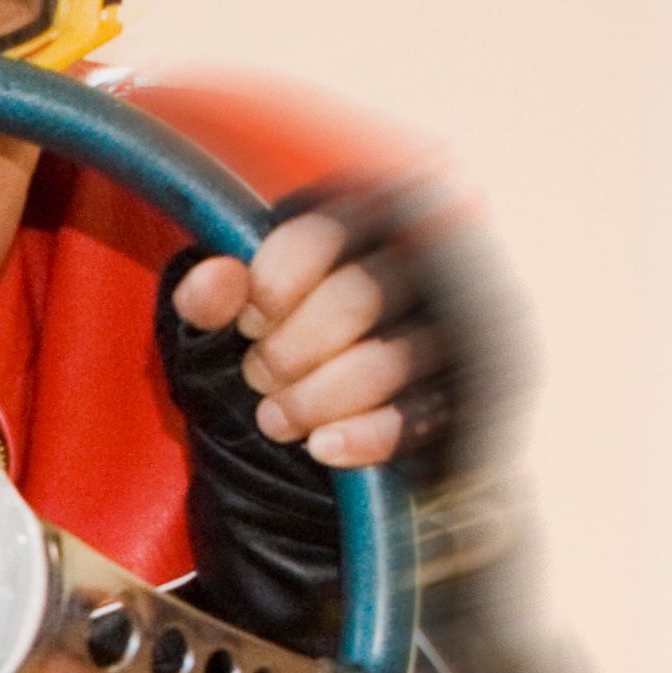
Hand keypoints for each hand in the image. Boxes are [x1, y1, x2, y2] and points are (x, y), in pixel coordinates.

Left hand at [170, 209, 419, 469]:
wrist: (313, 403)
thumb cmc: (274, 341)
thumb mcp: (233, 315)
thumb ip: (213, 294)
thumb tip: (213, 284)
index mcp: (357, 226)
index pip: (321, 236)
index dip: (272, 286)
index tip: (248, 323)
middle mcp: (413, 265)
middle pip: (355, 300)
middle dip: (288, 352)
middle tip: (258, 377)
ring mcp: (444, 329)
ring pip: (386, 361)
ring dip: (314, 400)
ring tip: (275, 420)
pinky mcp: (457, 391)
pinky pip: (419, 417)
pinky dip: (365, 436)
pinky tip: (322, 446)